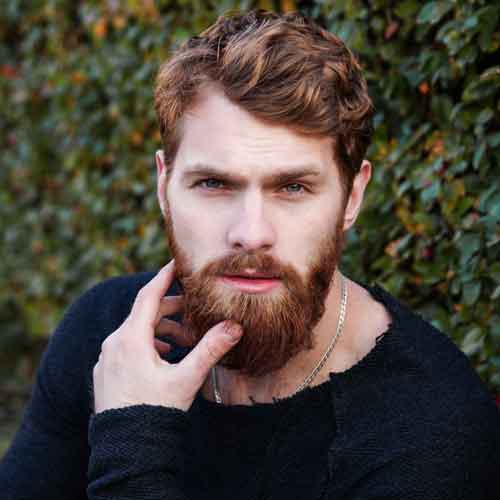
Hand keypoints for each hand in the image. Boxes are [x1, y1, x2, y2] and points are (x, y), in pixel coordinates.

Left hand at [92, 259, 242, 413]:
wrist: (127, 448)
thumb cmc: (155, 411)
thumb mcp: (186, 378)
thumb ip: (210, 349)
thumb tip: (235, 327)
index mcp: (131, 338)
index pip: (148, 295)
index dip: (164, 276)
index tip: (176, 262)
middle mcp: (114, 342)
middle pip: (144, 312)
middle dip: (170, 309)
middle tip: (193, 312)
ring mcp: (106, 357)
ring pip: (135, 330)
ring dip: (160, 328)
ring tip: (183, 340)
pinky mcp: (105, 370)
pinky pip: (126, 345)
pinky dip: (146, 342)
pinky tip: (162, 355)